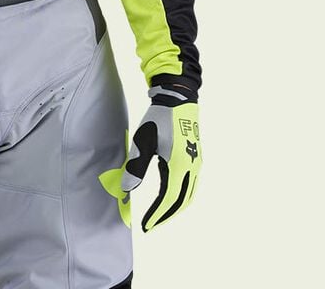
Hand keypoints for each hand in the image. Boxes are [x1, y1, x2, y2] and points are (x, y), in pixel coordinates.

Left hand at [120, 84, 200, 231]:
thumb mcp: (144, 142)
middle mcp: (192, 168)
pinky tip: (169, 196)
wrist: (178, 99)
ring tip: (159, 215)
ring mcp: (197, 164)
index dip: (157, 215)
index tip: (146, 226)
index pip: (168, 200)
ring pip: (189, 196)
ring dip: (174, 208)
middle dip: (166, 216)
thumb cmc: (159, 119)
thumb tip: (128, 189)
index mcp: (179, 166)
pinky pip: (191, 186)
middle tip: (151, 225)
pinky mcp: (196, 159)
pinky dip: (181, 197)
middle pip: (181, 202)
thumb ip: (137, 167)